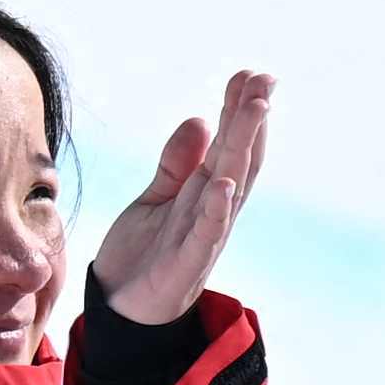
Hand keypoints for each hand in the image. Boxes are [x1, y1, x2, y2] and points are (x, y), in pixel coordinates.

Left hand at [94, 69, 270, 326]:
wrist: (120, 310)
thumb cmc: (142, 255)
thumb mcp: (156, 198)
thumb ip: (177, 163)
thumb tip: (200, 119)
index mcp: (205, 195)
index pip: (229, 146)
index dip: (239, 111)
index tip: (250, 75)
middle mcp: (212, 212)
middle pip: (237, 158)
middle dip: (251, 119)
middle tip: (264, 80)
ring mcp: (202, 238)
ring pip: (229, 185)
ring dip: (244, 147)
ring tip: (255, 110)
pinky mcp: (184, 265)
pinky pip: (204, 234)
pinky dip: (215, 209)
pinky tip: (224, 181)